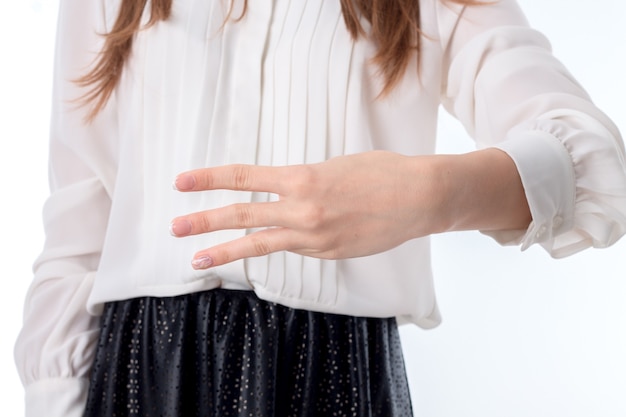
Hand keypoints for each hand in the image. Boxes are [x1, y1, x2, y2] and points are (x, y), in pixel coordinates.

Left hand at [170, 151, 446, 268]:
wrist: (419, 197)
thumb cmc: (382, 173)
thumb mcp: (335, 167)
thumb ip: (305, 182)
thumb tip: (287, 194)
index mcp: (303, 176)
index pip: (244, 177)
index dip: (210, 179)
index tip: (182, 182)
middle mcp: (302, 208)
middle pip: (242, 214)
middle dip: (204, 220)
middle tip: (174, 226)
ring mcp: (314, 235)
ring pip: (260, 242)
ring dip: (225, 250)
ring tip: (196, 257)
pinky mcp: (327, 253)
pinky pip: (294, 249)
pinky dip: (276, 246)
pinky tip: (263, 248)